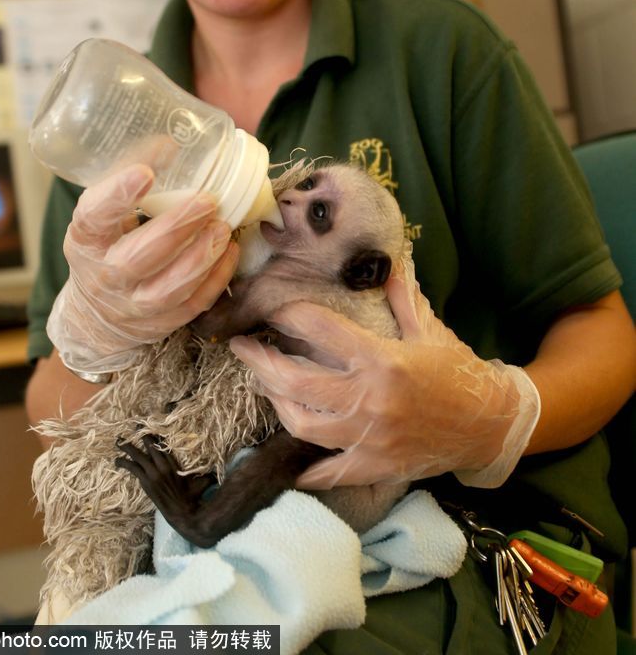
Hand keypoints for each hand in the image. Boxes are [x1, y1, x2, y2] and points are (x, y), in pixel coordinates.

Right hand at [47, 163, 238, 373]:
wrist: (96, 315)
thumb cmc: (106, 247)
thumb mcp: (103, 216)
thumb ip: (130, 184)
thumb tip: (171, 142)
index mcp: (85, 241)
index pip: (93, 218)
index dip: (116, 195)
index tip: (145, 173)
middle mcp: (104, 276)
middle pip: (137, 257)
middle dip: (176, 227)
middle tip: (207, 200)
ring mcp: (132, 305)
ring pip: (168, 288)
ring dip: (200, 256)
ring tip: (223, 227)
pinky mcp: (160, 323)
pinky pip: (191, 305)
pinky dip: (214, 279)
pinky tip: (229, 251)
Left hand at [229, 259, 539, 489]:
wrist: (490, 424)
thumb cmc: (457, 371)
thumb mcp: (428, 327)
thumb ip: (400, 295)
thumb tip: (388, 259)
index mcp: (382, 358)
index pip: (320, 329)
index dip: (288, 315)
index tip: (270, 306)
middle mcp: (371, 398)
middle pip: (296, 381)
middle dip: (259, 361)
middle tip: (241, 346)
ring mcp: (370, 437)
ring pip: (302, 424)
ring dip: (275, 403)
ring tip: (262, 385)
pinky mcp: (375, 466)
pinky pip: (329, 472)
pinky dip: (306, 468)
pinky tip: (287, 457)